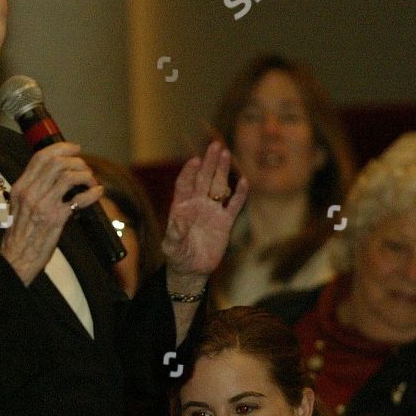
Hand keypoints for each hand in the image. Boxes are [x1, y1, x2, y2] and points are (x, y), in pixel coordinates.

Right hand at [0, 142, 102, 285]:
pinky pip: (79, 199)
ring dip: (85, 175)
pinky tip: (98, 192)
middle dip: (76, 161)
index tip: (75, 148)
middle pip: (57, 162)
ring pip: (68, 176)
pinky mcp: (55, 218)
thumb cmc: (20, 234)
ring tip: (90, 181)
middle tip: (85, 168)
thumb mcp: (19, 205)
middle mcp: (30, 193)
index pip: (40, 157)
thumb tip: (55, 177)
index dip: (61, 148)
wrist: (16, 258)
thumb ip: (34, 189)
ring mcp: (43, 205)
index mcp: (20, 187)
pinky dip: (92, 193)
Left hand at [163, 141, 248, 285]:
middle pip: (204, 179)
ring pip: (219, 187)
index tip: (195, 161)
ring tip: (226, 153)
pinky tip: (244, 180)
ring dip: (222, 171)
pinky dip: (239, 194)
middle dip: (209, 163)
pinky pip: (234, 205)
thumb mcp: (171, 247)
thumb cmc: (177, 256)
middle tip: (215, 146)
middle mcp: (197, 205)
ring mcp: (212, 212)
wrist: (192, 269)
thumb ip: (174, 234)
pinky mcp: (225, 222)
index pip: (185, 184)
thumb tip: (177, 220)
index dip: (189, 172)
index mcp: (181, 207)